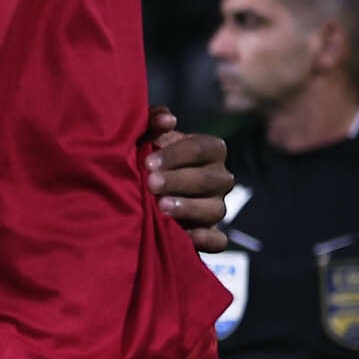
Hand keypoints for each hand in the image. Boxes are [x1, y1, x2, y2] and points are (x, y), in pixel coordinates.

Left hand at [145, 109, 235, 244]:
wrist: (139, 191)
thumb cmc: (146, 157)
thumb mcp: (146, 137)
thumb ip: (153, 123)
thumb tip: (167, 118)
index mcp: (209, 151)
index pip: (202, 148)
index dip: (177, 154)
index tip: (148, 163)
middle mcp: (219, 178)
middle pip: (210, 179)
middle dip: (179, 181)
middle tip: (151, 184)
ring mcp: (216, 206)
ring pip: (215, 209)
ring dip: (188, 208)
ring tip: (161, 208)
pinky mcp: (210, 233)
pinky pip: (218, 240)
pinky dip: (206, 240)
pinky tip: (185, 237)